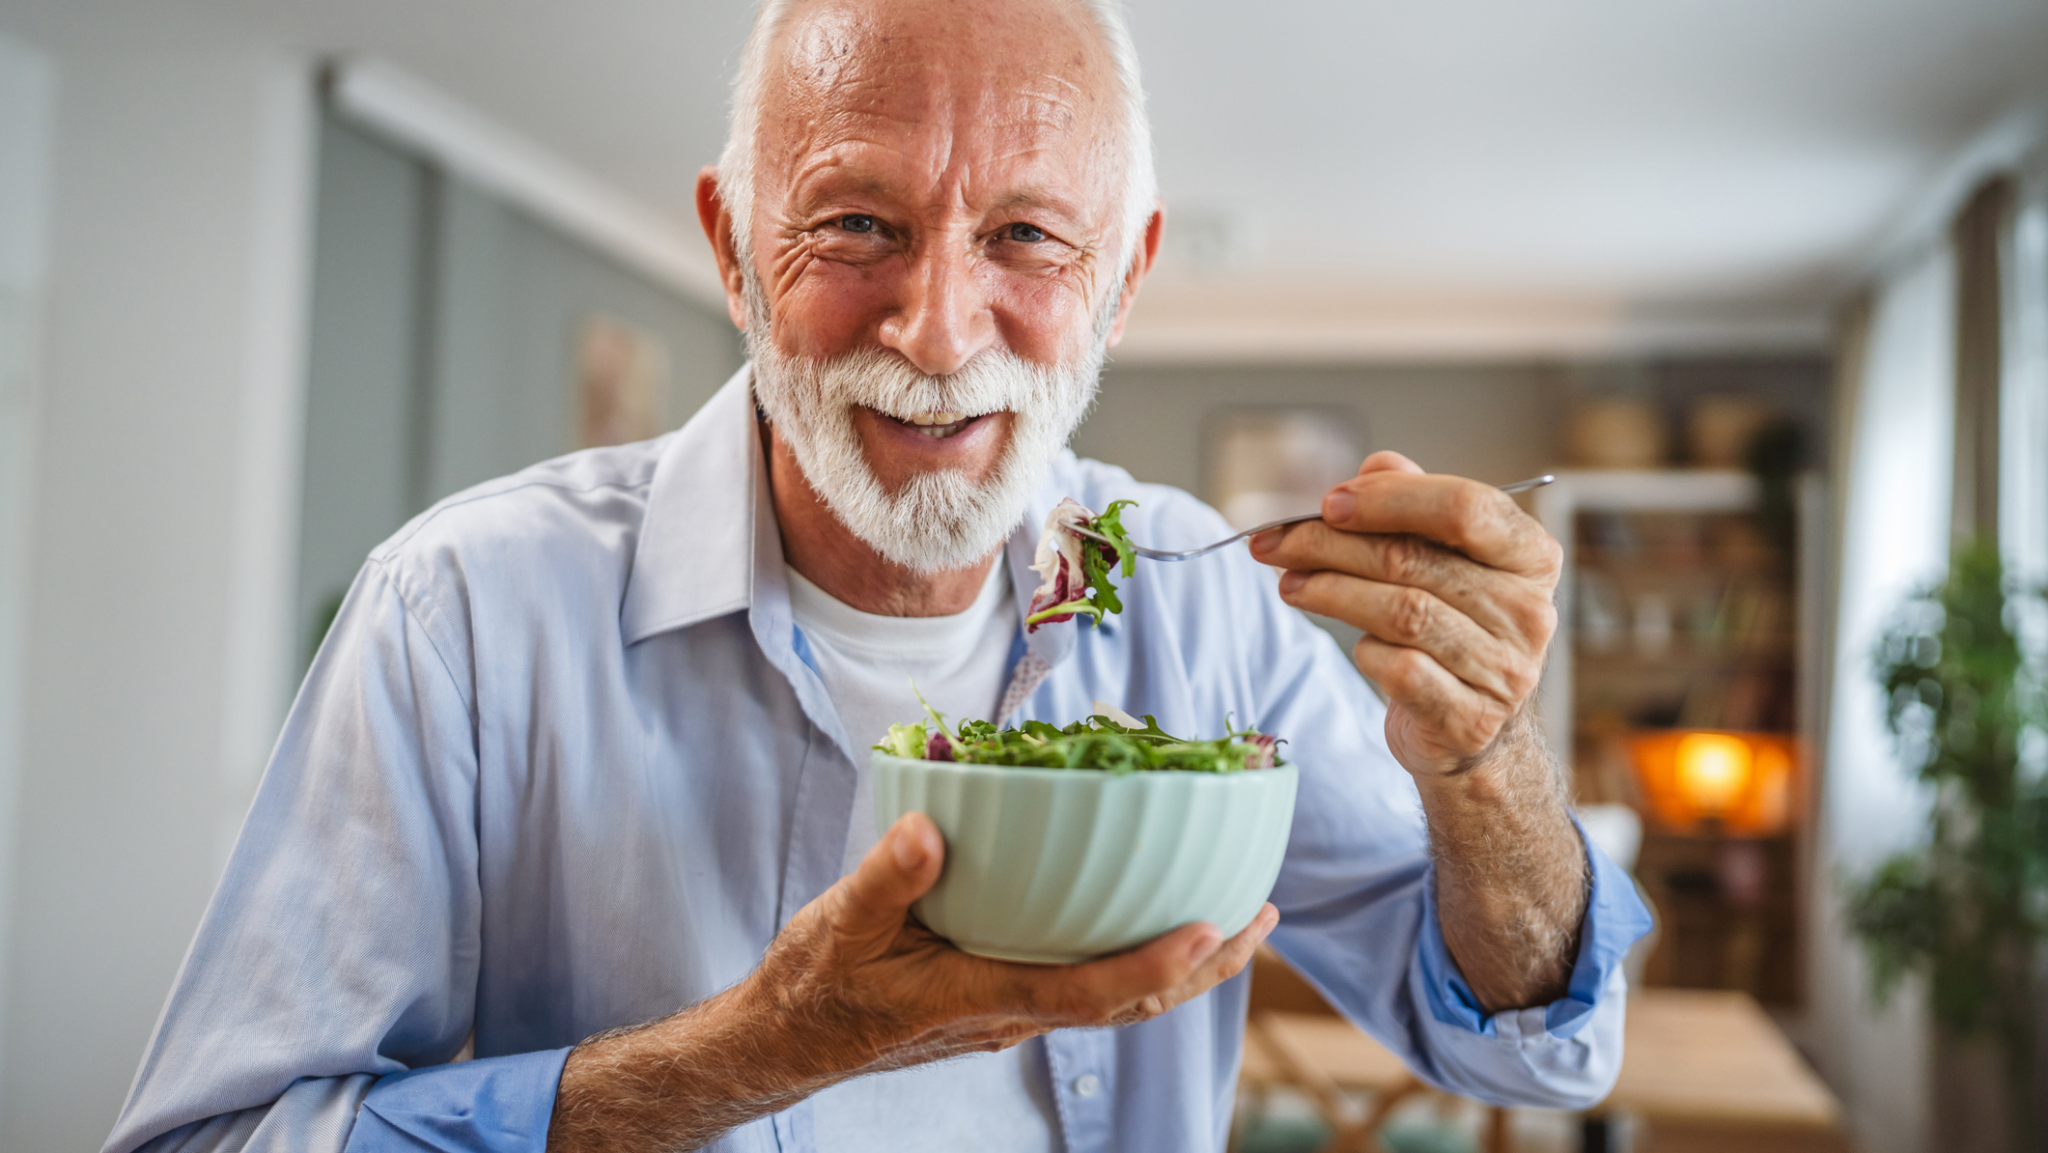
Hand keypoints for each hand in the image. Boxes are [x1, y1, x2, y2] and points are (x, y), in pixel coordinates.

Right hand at [750, 811, 1277, 1075]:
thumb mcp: (838, 924)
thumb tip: (929, 829)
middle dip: (1205, 966)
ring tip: (1238, 918)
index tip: (1210, 928)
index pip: (1086, 992)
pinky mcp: (1004, 997)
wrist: (786, 1040)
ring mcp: (1013, 1011)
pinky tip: (1148, 916)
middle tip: (1263, 916)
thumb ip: (885, 879)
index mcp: (980, 998)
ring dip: (1185, 965)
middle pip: (1131, 1003)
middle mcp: (1012, 1013)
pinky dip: (1137, 956)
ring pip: (1119, 998)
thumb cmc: (813, 986)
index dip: (1152, 965)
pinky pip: (1089, 982)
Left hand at [1249, 451, 1561, 777]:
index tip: (1328, 503)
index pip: (1466, 507)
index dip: (1390, 499)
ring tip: (1289, 583)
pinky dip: (1365, 651)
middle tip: (1275, 542)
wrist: (1471, 728)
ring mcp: (1504, 669)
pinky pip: (1399, 669)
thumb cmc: (1452, 627)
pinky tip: (1353, 642)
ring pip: (1401, 613)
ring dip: (1330, 592)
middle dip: (1330, 545)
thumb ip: (1414, 506)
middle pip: (1414, 560)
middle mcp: (1527, 611)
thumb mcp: (1442, 559)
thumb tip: (1376, 467)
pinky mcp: (1469, 717)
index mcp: (1530, 555)